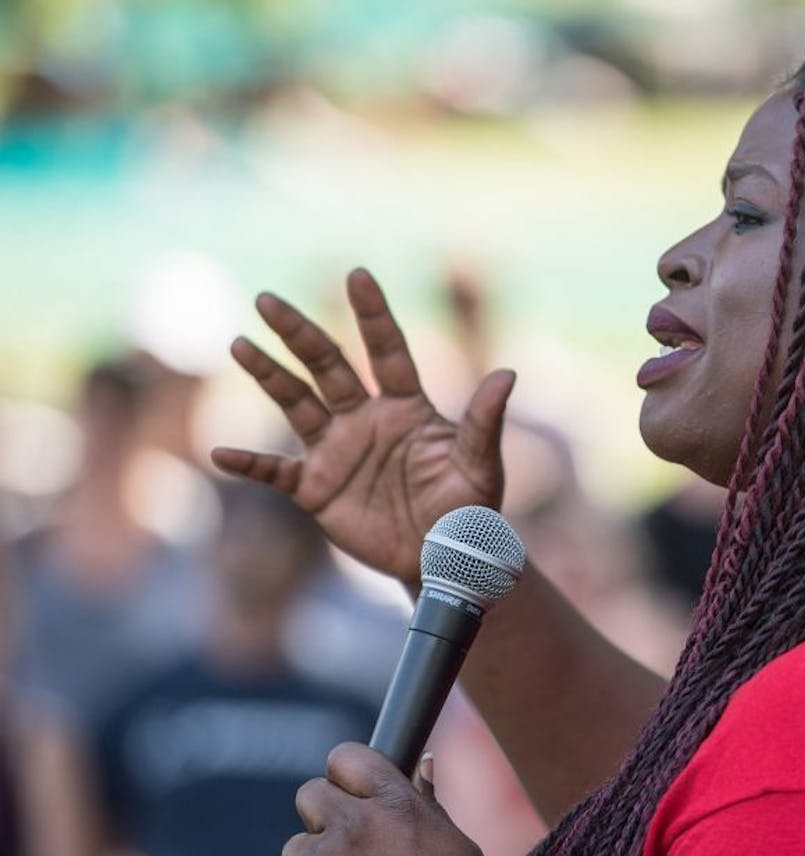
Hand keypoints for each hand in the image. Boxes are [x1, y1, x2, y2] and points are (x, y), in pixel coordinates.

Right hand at [211, 268, 514, 584]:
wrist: (445, 557)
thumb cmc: (469, 509)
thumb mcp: (480, 464)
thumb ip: (485, 421)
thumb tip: (508, 374)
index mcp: (407, 406)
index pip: (386, 350)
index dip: (372, 314)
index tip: (357, 275)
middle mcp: (366, 419)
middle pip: (327, 366)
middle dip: (298, 333)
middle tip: (266, 300)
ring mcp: (337, 451)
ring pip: (296, 404)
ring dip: (268, 375)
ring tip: (240, 343)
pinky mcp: (317, 488)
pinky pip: (276, 472)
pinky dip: (250, 464)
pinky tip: (221, 452)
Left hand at [281, 744, 487, 855]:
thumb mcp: (456, 846)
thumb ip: (429, 804)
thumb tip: (423, 764)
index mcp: (393, 804)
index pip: (348, 756)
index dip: (349, 771)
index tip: (354, 786)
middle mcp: (352, 826)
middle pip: (310, 793)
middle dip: (325, 812)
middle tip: (349, 836)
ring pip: (296, 846)